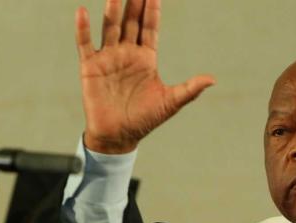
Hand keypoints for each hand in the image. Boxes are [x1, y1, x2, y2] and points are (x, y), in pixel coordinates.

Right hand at [76, 0, 215, 153]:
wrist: (119, 136)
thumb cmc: (145, 119)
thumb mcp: (170, 103)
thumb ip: (190, 89)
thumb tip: (212, 80)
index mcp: (146, 59)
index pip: (150, 29)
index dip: (152, 11)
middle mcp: (127, 54)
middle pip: (130, 23)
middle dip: (134, 4)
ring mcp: (108, 58)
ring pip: (110, 28)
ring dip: (113, 11)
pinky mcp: (90, 67)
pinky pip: (85, 44)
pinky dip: (83, 28)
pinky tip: (83, 12)